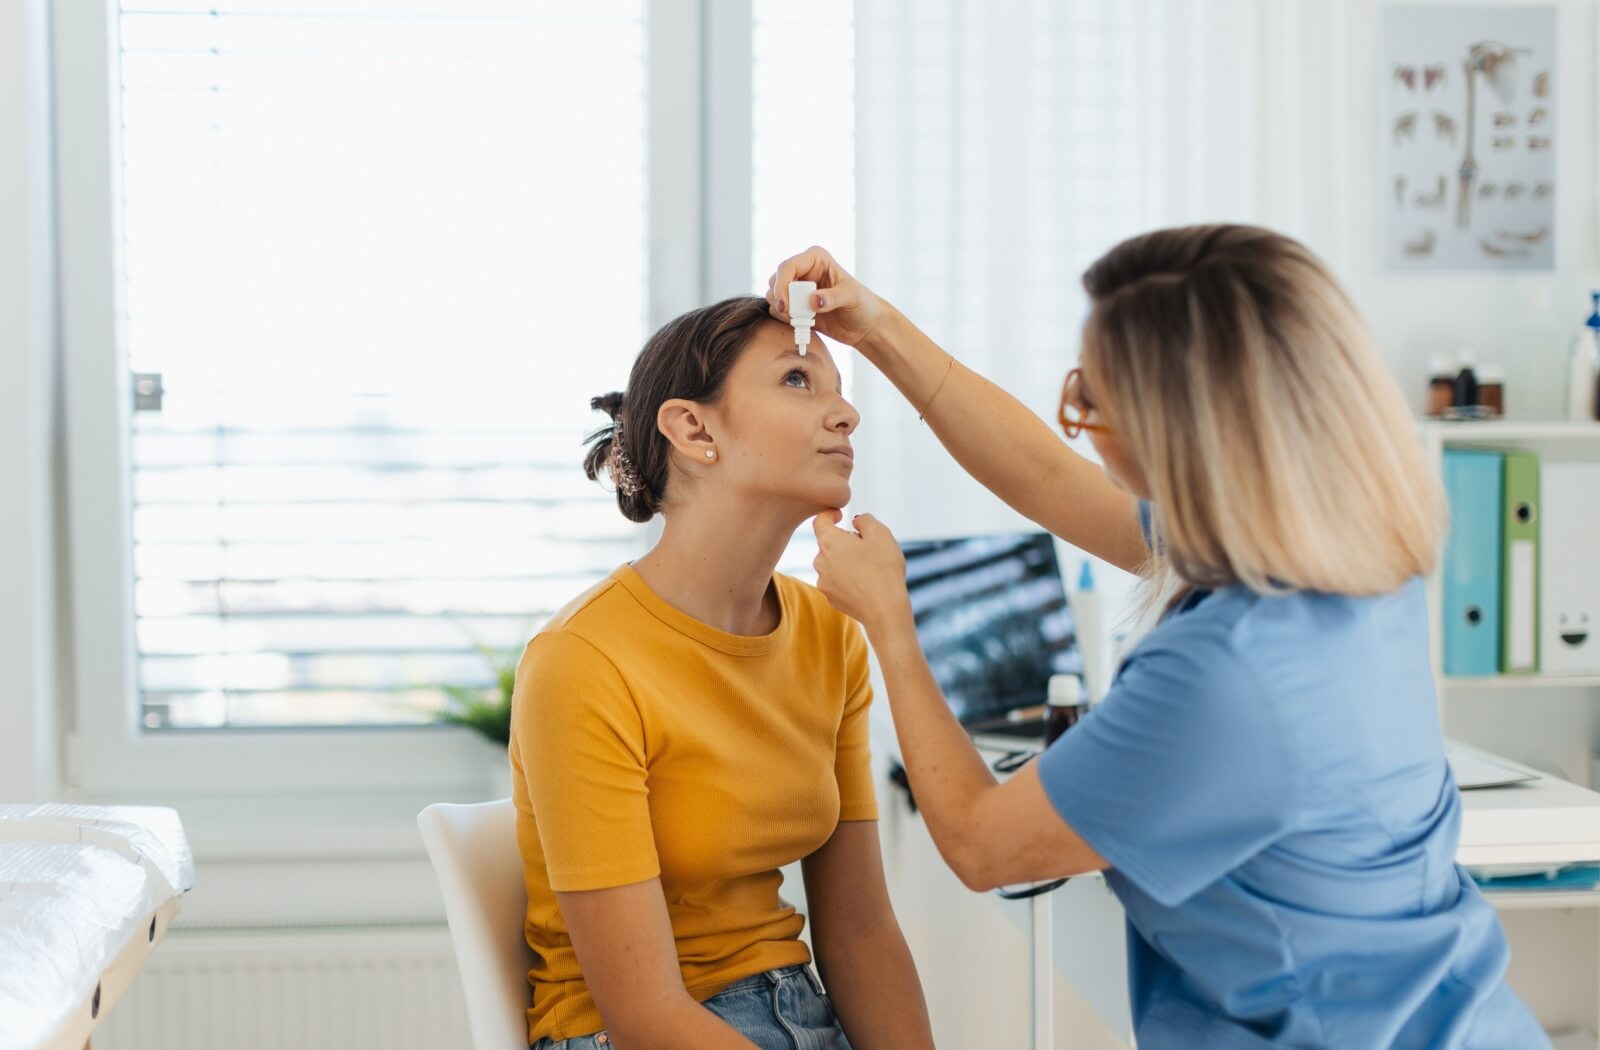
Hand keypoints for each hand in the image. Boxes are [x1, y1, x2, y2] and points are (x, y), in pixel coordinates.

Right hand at [765, 247, 886, 347]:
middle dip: (781, 299)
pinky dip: (783, 319)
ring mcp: (797, 289)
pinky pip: (777, 310)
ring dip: (782, 310)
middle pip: (775, 280)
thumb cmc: (863, 305)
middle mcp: (803, 271)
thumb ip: (834, 297)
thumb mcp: (853, 298)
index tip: (785, 306)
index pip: (787, 267)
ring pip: (772, 295)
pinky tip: (802, 324)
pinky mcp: (795, 306)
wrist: (864, 326)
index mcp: (815, 259)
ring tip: (805, 319)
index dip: (781, 285)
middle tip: (797, 315)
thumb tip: (813, 301)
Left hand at [811, 510, 912, 633]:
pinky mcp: (830, 598)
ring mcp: (823, 582)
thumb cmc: (883, 569)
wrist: (884, 610)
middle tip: (867, 548)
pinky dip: (848, 579)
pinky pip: (837, 581)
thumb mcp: (880, 533)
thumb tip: (856, 521)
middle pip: (828, 543)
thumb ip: (865, 520)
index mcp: (829, 542)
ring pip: (832, 563)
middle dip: (844, 541)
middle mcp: (819, 561)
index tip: (840, 516)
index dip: (829, 515)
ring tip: (869, 568)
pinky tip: (865, 584)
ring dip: (845, 561)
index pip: (820, 521)